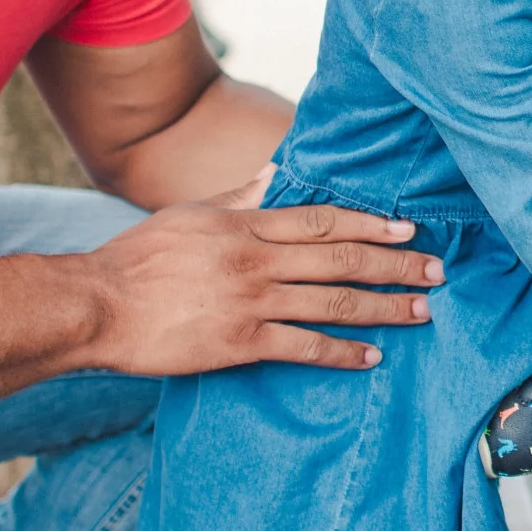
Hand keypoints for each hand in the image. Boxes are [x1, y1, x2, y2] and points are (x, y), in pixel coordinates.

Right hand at [83, 196, 444, 374]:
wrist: (95, 305)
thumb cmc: (134, 260)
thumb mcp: (187, 214)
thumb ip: (235, 197)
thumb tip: (272, 174)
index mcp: (244, 224)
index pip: (322, 219)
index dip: (370, 222)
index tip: (408, 227)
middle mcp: (256, 259)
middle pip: (342, 258)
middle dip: (396, 264)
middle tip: (436, 271)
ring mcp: (251, 300)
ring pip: (334, 302)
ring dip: (384, 307)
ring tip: (421, 312)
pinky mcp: (240, 342)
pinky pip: (305, 347)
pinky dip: (343, 352)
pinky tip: (371, 356)